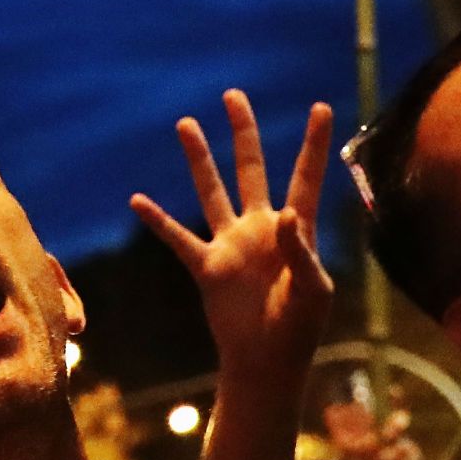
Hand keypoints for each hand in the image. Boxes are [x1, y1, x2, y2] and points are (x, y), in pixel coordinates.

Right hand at [132, 93, 336, 382]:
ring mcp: (232, 245)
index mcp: (297, 231)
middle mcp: (261, 229)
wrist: (268, 362)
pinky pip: (178, 238)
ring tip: (186, 124)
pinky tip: (138, 200)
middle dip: (243, 133)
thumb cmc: (301, 328)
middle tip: (234, 96)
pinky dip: (158, 220)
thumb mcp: (312, 290)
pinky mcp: (207, 267)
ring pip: (211, 191)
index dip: (314, 144)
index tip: (322, 107)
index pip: (306, 178)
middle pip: (251, 169)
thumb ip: (301, 250)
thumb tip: (287, 213)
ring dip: (199, 160)